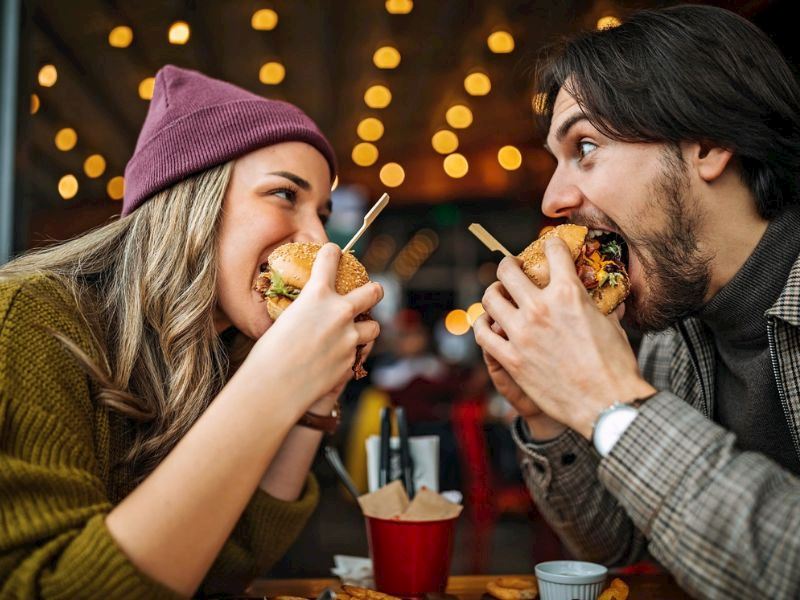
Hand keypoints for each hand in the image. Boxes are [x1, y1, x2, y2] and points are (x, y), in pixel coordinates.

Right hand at [240, 244, 382, 420]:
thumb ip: (304, 312)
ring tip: (358, 332)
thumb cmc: (268, 354)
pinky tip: (340, 358)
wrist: (274, 387)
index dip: (332, 253)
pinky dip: (352, 354)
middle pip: (372, 292)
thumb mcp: (285, 320)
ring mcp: (349, 338)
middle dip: (374, 290)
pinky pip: (359, 353)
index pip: (330, 260)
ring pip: (374, 327)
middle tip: (373, 291)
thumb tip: (308, 314)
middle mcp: (339, 312)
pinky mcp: (351, 361)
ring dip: (367, 328)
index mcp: (317, 295)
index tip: (334, 252)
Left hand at [474, 238, 654, 438]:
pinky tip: (488, 324)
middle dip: (509, 264)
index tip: (548, 246)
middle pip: (508, 270)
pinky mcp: (511, 358)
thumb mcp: (611, 324)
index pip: (552, 251)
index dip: (550, 244)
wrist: (607, 403)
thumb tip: (607, 295)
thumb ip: (600, 304)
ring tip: (498, 295)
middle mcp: (540, 307)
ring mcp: (522, 333)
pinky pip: (482, 334)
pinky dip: (482, 326)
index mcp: (568, 293)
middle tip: (511, 268)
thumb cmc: (615, 366)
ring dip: (493, 293)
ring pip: (490, 298)